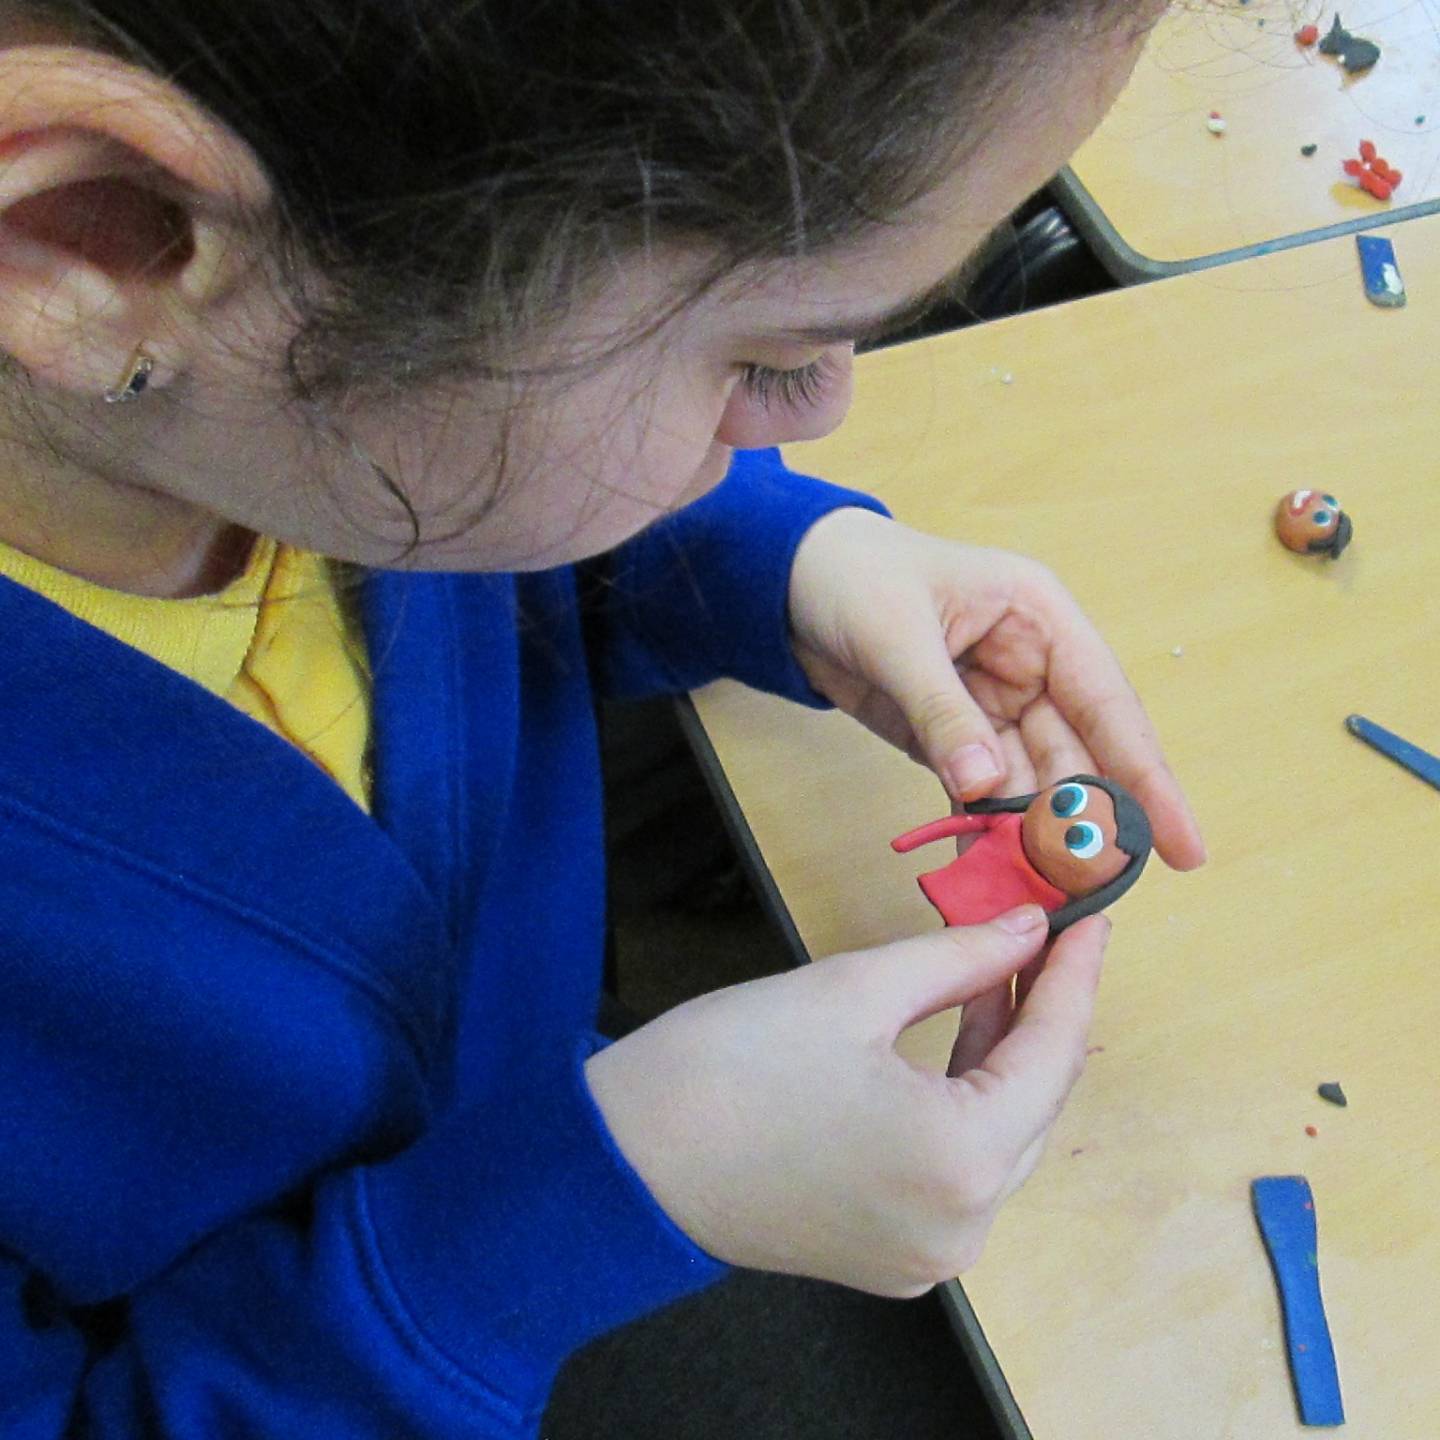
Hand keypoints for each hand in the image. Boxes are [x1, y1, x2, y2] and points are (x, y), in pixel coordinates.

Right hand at [584, 907, 1106, 1296]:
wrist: (624, 1158)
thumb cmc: (729, 1065)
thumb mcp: (853, 989)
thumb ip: (959, 958)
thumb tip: (1025, 929)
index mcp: (959, 1163)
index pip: (1051, 1055)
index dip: (1072, 975)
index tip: (1088, 916)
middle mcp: (961, 1229)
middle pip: (1034, 1105)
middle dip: (1041, 1014)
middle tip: (1042, 935)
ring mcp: (927, 1256)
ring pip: (1000, 1141)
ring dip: (1002, 1058)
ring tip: (995, 973)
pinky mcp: (891, 1258)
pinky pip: (957, 1172)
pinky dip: (964, 1104)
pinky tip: (954, 1039)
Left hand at [787, 507, 1205, 871]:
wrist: (786, 580)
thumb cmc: (853, 576)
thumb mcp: (897, 637)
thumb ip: (943, 712)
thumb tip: (987, 787)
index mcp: (1041, 619)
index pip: (1110, 705)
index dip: (1149, 779)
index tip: (1183, 848)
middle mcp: (1032, 666)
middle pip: (1077, 756)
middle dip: (1085, 824)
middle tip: (1094, 891)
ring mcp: (994, 705)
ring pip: (1032, 784)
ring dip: (1034, 839)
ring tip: (1039, 896)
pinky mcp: (954, 738)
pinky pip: (983, 793)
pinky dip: (987, 832)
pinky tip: (991, 874)